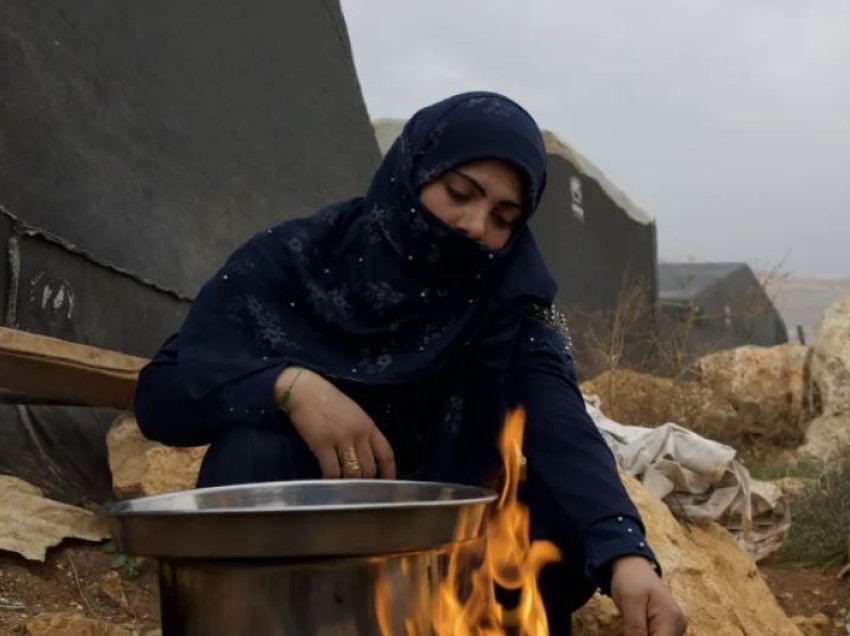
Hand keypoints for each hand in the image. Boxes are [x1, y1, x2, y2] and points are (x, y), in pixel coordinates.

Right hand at [275, 367, 395, 479]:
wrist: (305, 390)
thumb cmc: (329, 401)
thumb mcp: (354, 414)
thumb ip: (363, 434)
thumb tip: (366, 458)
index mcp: (369, 426)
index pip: (386, 454)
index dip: (389, 473)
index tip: (387, 485)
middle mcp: (359, 434)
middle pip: (369, 469)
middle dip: (364, 482)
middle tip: (357, 489)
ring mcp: (341, 439)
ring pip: (353, 474)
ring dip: (349, 484)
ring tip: (343, 488)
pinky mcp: (322, 444)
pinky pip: (331, 472)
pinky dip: (331, 481)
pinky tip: (328, 483)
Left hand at [610, 556, 685, 635]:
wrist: (633, 566)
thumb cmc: (631, 579)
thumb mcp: (629, 602)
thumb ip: (636, 629)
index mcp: (672, 619)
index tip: (629, 631)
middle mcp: (678, 626)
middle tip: (628, 626)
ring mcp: (674, 627)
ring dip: (640, 635)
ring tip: (630, 624)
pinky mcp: (667, 628)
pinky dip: (642, 635)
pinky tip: (633, 627)